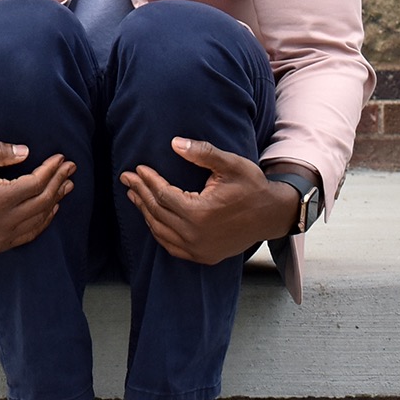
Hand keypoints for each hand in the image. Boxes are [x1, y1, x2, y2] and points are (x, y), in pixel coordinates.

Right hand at [0, 143, 75, 254]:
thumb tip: (26, 152)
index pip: (36, 184)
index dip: (51, 170)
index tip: (61, 158)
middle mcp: (2, 221)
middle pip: (43, 201)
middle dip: (59, 182)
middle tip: (70, 168)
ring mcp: (1, 236)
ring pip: (39, 219)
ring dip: (55, 201)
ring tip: (66, 185)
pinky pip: (29, 234)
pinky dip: (43, 221)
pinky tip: (51, 208)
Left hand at [119, 139, 301, 265]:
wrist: (272, 215)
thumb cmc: (252, 187)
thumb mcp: (231, 165)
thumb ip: (202, 153)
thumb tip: (174, 143)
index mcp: (200, 213)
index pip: (163, 195)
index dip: (148, 181)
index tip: (138, 168)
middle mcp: (196, 236)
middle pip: (158, 212)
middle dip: (140, 193)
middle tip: (127, 178)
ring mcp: (199, 250)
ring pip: (161, 231)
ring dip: (145, 212)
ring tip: (134, 195)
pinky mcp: (203, 256)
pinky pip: (171, 246)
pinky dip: (158, 232)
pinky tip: (151, 218)